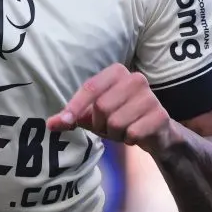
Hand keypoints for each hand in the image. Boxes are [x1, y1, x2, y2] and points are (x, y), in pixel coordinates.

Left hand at [46, 64, 172, 153]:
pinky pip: (133, 133)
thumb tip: (50, 124)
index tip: (65, 121)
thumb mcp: (92, 116)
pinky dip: (129, 139)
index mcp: (116, 72)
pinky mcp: (161, 115)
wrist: (155, 132)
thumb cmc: (120, 117)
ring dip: (115, 133)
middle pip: (102, 107)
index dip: (75, 106)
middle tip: (108, 127)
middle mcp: (135, 78)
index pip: (90, 87)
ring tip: (123, 129)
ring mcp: (150, 96)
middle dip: (100, 124)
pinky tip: (136, 134)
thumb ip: (70, 118)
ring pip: (116, 122)